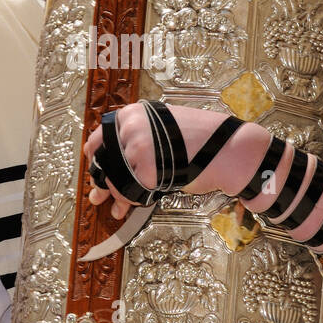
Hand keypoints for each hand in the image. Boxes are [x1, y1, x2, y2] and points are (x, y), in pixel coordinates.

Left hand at [83, 104, 269, 219]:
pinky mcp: (146, 170)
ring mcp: (137, 148)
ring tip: (117, 207)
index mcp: (133, 114)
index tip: (95, 170)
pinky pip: (132, 192)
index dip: (95, 158)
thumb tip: (114, 162)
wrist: (228, 148)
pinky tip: (132, 207)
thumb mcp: (163, 128)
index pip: (100, 137)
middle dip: (102, 182)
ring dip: (116, 196)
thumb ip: (138, 140)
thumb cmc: (202, 140)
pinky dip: (131, 202)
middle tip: (98, 196)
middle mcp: (131, 127)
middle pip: (105, 161)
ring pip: (116, 179)